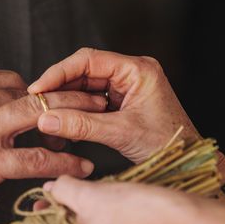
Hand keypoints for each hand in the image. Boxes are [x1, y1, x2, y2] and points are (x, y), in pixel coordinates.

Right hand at [0, 71, 105, 219]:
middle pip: (33, 93)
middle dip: (68, 96)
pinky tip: (80, 166)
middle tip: (93, 101)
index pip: (11, 80)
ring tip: (95, 127)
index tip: (52, 105)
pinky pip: (36, 159)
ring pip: (41, 118)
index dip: (38, 94)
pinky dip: (64, 162)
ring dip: (74, 121)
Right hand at [28, 48, 200, 163]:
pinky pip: (92, 102)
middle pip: (84, 72)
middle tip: (38, 103)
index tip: (38, 88)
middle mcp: (131, 73)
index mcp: (137, 69)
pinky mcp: (122, 103)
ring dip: (67, 100)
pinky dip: (77, 111)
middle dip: (60, 87)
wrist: (187, 163)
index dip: (59, 72)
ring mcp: (127, 88)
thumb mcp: (121, 133)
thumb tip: (46, 120)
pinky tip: (62, 121)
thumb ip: (81, 125)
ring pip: (86, 88)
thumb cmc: (167, 144)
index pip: (89, 60)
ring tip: (47, 114)